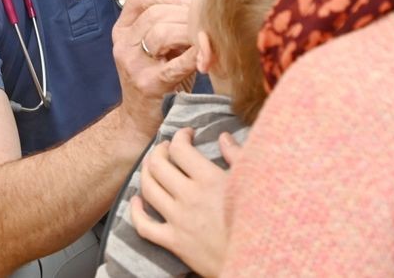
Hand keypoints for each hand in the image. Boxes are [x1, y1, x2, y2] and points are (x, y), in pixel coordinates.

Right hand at [112, 0, 198, 134]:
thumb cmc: (160, 77)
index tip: (193, 2)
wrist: (143, 122)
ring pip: (162, 32)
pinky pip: (176, 63)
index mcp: (123, 30)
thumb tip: (204, 1)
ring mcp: (133, 65)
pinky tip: (208, 56)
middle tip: (207, 24)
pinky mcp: (149, 85)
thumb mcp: (159, 46)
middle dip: (187, 14)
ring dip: (191, 32)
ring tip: (207, 39)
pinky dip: (196, 55)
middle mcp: (123, 45)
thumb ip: (173, 22)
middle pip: (156, 14)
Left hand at [131, 128, 241, 276]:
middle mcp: (189, 197)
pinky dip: (135, 211)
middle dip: (159, 150)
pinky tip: (136, 201)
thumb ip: (237, 156)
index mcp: (209, 180)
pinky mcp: (174, 242)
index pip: (180, 149)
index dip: (180, 136)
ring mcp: (178, 220)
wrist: (255, 259)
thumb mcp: (253, 182)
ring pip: (148, 189)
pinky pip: (144, 225)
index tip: (187, 135)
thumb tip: (224, 136)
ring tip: (152, 166)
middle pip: (158, 165)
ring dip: (145, 172)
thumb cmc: (258, 219)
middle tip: (167, 147)